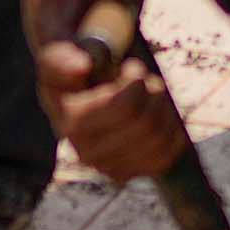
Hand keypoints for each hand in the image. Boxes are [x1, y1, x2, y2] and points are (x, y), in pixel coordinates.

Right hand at [30, 25, 192, 184]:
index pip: (126, 107)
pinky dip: (171, 130)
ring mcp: (109, 168)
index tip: (130, 67)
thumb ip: (62, 58)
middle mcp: (89, 154)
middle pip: (148, 123)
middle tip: (143, 79)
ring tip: (149, 96)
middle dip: (153, 92)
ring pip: (161, 138)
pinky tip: (157, 114)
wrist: (75, 98)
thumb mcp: (58, 57)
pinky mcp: (130, 172)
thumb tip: (81, 67)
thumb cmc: (73, 74)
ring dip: (163, 109)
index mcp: (72, 125)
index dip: (137, 80)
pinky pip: (168, 154)